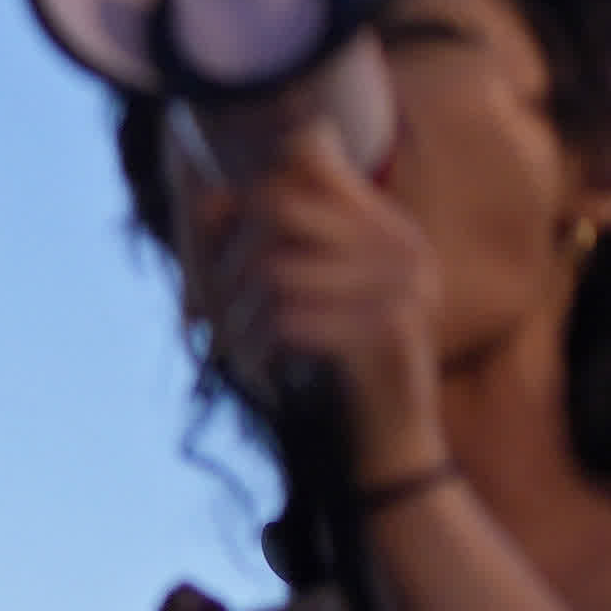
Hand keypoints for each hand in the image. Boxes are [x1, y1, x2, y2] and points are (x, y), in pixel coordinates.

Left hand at [184, 130, 449, 484]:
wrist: (389, 446)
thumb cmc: (336, 369)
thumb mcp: (300, 298)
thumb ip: (261, 244)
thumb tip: (205, 197)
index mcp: (387, 227)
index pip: (302, 163)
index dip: (243, 197)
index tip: (219, 249)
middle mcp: (403, 245)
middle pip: (276, 207)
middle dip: (226, 257)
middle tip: (214, 309)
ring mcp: (405, 286)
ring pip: (273, 268)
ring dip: (235, 313)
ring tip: (234, 346)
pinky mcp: (391, 333)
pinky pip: (290, 317)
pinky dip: (257, 345)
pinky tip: (259, 368)